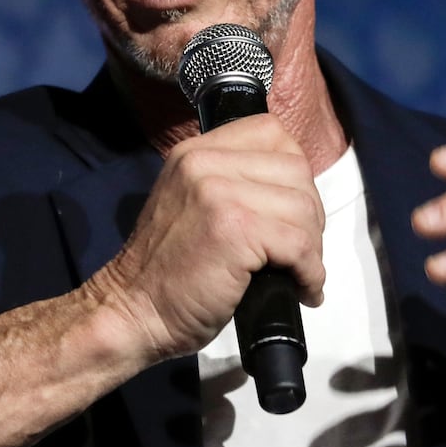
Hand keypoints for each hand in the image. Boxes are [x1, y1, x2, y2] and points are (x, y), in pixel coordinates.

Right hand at [89, 114, 325, 363]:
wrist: (132, 313)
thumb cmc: (167, 273)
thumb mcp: (191, 205)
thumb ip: (231, 184)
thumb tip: (295, 194)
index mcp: (195, 152)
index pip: (271, 133)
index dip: (294, 173)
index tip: (290, 211)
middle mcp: (204, 163)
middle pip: (296, 169)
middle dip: (309, 214)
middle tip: (300, 251)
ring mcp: (218, 193)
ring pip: (302, 208)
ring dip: (312, 247)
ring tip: (299, 273)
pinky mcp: (235, 229)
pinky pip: (299, 244)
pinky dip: (311, 273)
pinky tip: (302, 290)